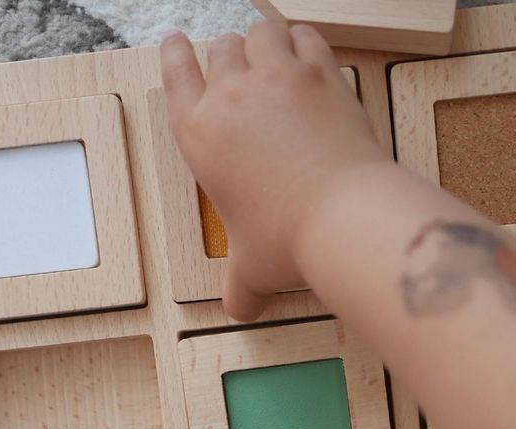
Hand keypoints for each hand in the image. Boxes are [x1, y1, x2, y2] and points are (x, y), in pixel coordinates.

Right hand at [160, 23, 388, 321]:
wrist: (342, 218)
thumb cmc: (290, 241)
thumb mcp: (253, 271)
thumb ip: (240, 288)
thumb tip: (239, 311)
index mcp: (199, 135)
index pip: (173, 75)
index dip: (175, 56)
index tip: (177, 44)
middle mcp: (231, 96)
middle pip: (221, 49)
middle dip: (229, 58)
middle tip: (242, 72)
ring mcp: (277, 78)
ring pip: (260, 31)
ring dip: (264, 40)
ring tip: (273, 54)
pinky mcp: (320, 73)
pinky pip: (304, 34)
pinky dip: (303, 39)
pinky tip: (307, 52)